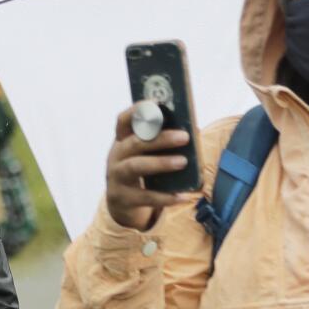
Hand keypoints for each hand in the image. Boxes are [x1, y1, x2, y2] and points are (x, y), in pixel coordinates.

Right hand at [105, 105, 200, 230]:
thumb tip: (192, 130)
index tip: (154, 103)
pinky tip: (183, 196)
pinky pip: (145, 197)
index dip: (136, 111)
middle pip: (135, 143)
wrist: (121, 204)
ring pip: (136, 166)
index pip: (123, 122)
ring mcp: (117, 177)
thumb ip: (159, 143)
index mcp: (122, 142)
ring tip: (183, 161)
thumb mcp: (143, 155)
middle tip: (184, 137)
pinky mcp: (124, 198)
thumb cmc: (140, 172)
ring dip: (160, 163)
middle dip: (159, 138)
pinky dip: (165, 197)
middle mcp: (116, 156)